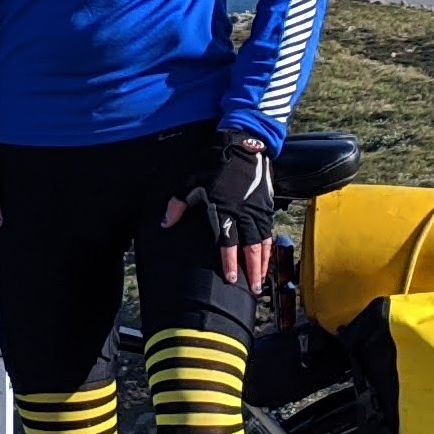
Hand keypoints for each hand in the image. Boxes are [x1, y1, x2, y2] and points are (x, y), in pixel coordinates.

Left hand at [170, 134, 280, 296]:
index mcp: (225, 210)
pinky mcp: (266, 206)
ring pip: (263, 243)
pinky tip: (266, 258)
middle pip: (251, 249)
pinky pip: (269, 233)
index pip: (228, 243)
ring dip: (262, 263)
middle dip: (252, 271)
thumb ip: (178, 205)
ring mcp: (257, 211)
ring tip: (261, 280)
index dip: (230, 263)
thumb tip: (165, 224)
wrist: (245, 144)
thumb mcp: (192, 182)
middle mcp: (244, 214)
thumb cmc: (216, 164)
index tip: (231, 280)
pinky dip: (268, 249)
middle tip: (253, 289)